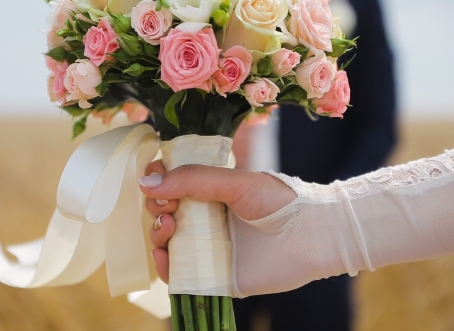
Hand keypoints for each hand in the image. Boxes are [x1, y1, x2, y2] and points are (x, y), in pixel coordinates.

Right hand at [139, 161, 295, 282]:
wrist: (309, 237)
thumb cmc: (277, 202)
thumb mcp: (234, 181)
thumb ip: (192, 179)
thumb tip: (144, 183)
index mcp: (209, 191)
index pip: (171, 183)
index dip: (158, 181)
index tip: (155, 180)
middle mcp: (204, 217)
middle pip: (163, 211)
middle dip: (156, 206)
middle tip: (169, 206)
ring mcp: (206, 246)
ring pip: (165, 242)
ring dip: (156, 233)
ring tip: (169, 226)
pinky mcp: (210, 274)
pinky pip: (176, 274)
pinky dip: (163, 266)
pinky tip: (163, 255)